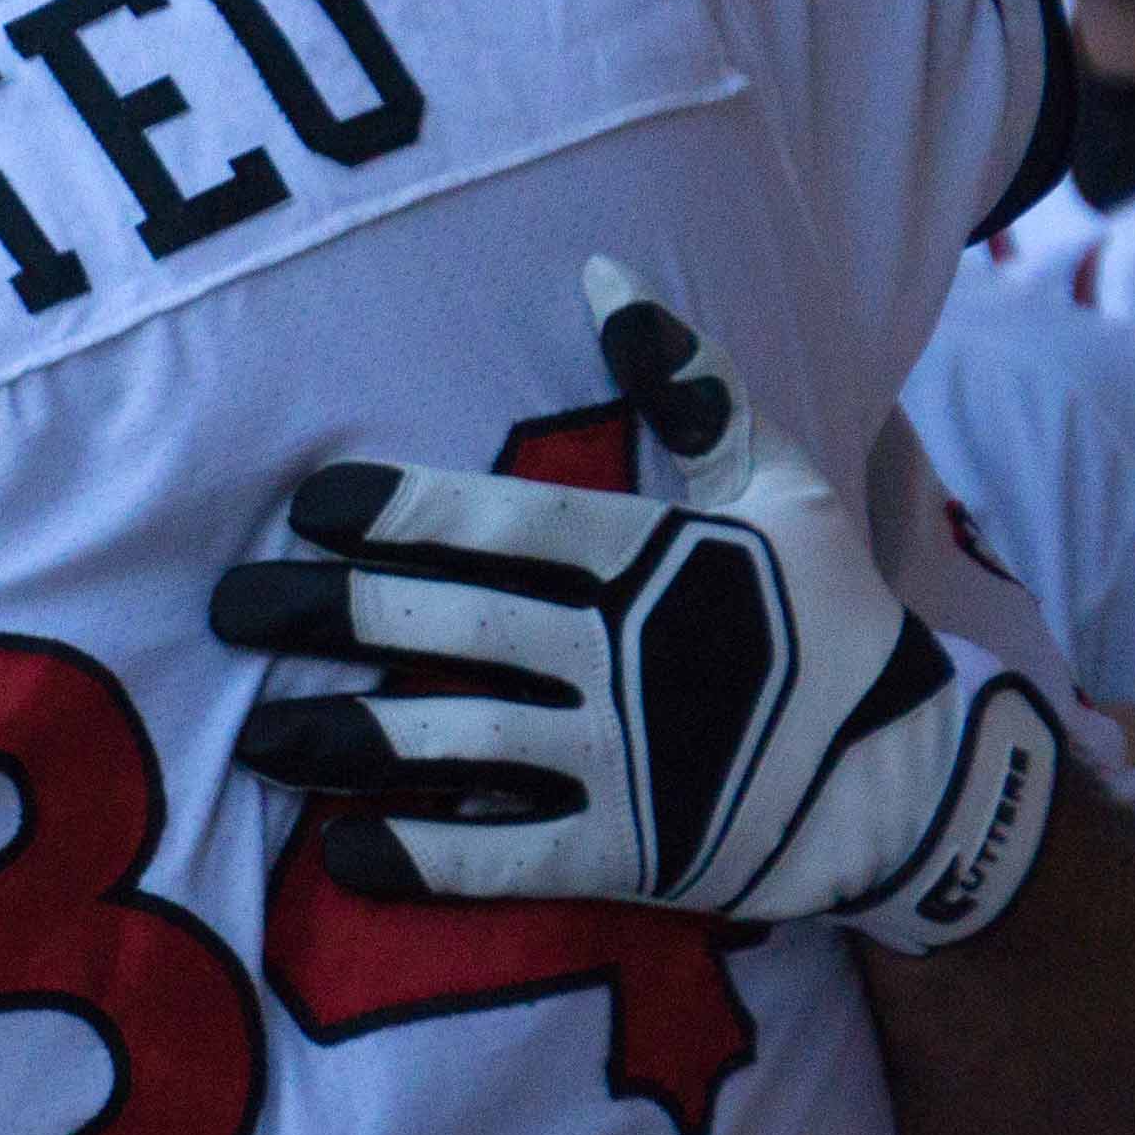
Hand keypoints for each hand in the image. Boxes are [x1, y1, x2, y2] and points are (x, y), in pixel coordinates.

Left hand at [217, 257, 1063, 951]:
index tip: (310, 504)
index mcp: (656, 563)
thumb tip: (605, 279)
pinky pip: (506, 855)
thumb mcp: (780, 487)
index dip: (406, 512)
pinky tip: (339, 848)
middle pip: (452, 626)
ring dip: (348, 740)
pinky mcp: (627, 854)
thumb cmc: (830, 620)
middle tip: (229, 608)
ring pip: (457, 741)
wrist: (905, 779)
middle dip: (332, 615)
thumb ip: (692, 386)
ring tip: (257, 737)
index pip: (509, 526)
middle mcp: (626, 658)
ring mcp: (624, 762)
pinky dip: (423, 853)